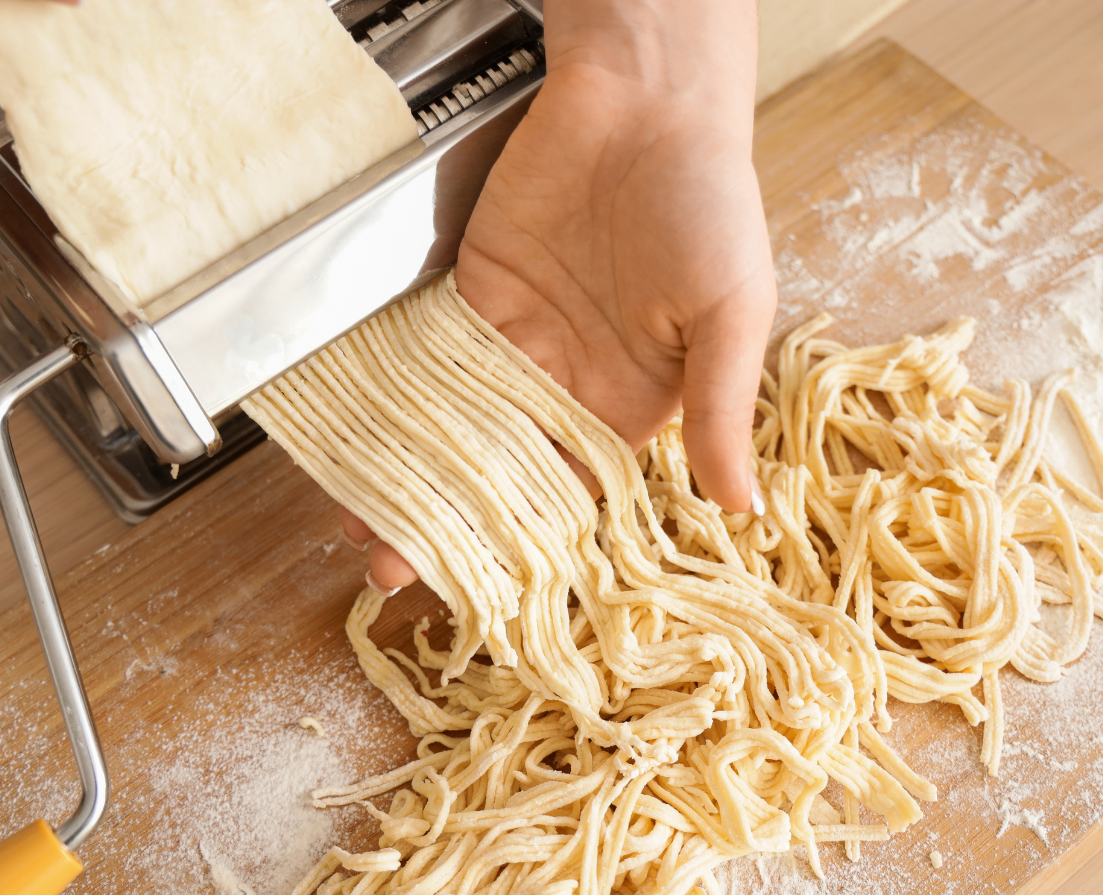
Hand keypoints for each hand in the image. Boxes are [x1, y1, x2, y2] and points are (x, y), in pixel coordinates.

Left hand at [348, 0, 775, 593]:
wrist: (647, 98)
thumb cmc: (710, 200)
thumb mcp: (731, 311)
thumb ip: (721, 408)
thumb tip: (743, 507)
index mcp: (635, 402)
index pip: (577, 490)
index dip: (531, 541)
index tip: (484, 588)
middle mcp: (570, 381)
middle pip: (501, 470)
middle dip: (451, 521)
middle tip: (394, 568)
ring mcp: (518, 339)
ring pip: (453, 425)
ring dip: (408, 472)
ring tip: (359, 524)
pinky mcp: (473, 293)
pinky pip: (428, 359)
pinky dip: (393, 401)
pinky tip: (358, 440)